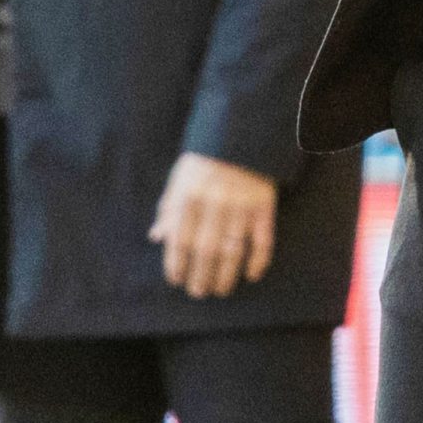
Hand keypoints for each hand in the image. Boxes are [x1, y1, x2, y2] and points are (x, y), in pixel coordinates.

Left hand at [149, 153, 276, 299]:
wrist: (244, 131)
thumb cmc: (207, 157)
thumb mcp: (181, 176)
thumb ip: (169, 207)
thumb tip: (156, 236)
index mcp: (190, 195)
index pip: (181, 240)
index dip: (177, 264)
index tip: (177, 280)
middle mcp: (215, 203)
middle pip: (206, 251)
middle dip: (201, 276)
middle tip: (199, 292)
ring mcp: (242, 205)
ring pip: (233, 250)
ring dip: (226, 275)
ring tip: (220, 290)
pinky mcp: (265, 204)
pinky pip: (263, 238)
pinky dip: (259, 259)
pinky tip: (252, 274)